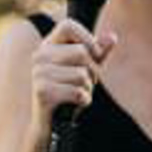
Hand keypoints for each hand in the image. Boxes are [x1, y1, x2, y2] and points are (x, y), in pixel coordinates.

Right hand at [29, 17, 117, 133]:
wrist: (50, 125)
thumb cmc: (68, 93)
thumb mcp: (85, 70)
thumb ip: (98, 53)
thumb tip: (112, 37)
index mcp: (48, 45)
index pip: (68, 25)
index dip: (88, 38)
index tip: (95, 54)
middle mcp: (40, 56)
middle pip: (82, 52)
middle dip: (93, 72)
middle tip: (84, 84)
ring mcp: (39, 74)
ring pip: (82, 74)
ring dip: (88, 89)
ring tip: (76, 95)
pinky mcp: (42, 92)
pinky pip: (78, 92)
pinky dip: (83, 101)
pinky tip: (73, 104)